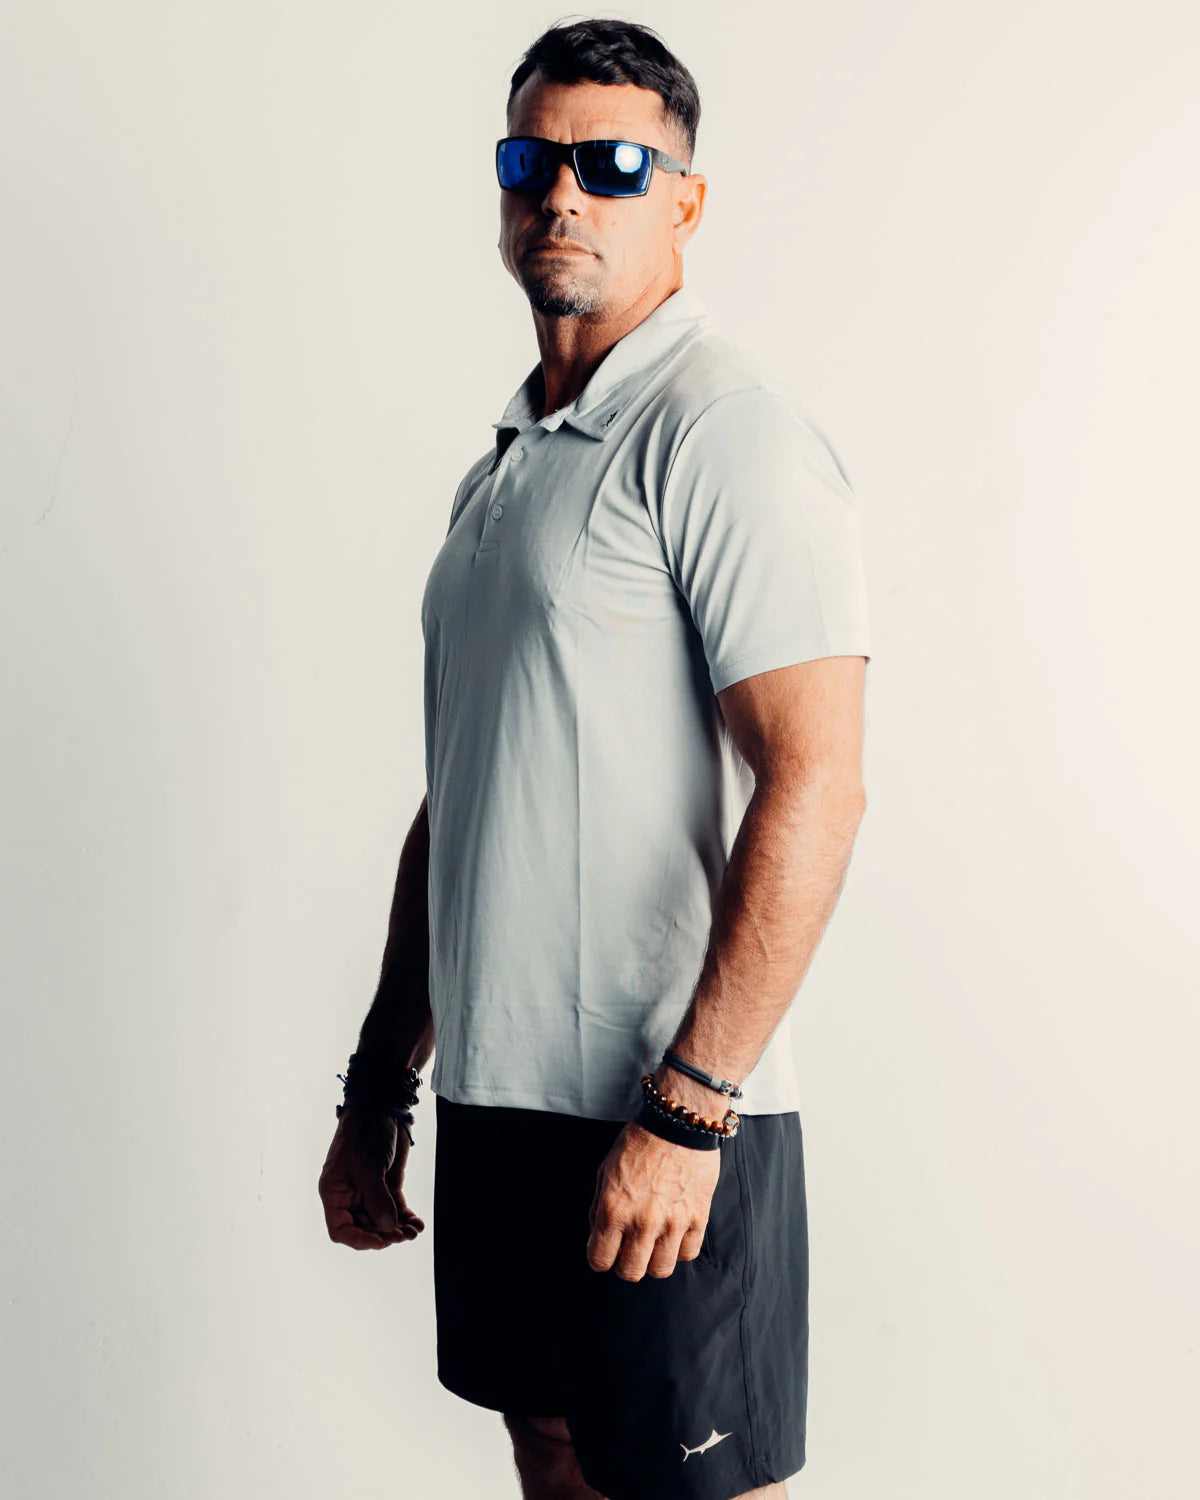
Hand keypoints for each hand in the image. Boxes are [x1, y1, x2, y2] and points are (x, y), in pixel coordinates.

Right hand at [318, 1105, 425, 1249]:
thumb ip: (377, 1198)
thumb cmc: (366, 1132)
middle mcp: (350, 1195)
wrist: (383, 1107)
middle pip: (363, 1228)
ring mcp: (369, 1191)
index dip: (359, 1240)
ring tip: (412, 1232)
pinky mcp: (387, 1185)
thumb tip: (387, 1227)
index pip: (340, 1229)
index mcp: (335, 1192)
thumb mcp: (368, 1166)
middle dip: (383, 1235)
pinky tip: (417, 1225)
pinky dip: (405, 1218)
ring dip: (397, 1229)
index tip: (381, 1241)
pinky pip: (394, 1209)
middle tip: (401, 1235)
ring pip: (381, 1221)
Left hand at [586, 1120, 720, 1280]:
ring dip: (653, 1260)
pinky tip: (673, 1234)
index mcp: (615, 1209)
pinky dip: (678, 1249)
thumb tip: (596, 1238)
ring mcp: (672, 1222)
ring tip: (652, 1243)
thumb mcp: (606, 1171)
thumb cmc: (640, 1142)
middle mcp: (643, 1221)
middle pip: (631, 1272)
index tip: (605, 1251)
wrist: (677, 1122)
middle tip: (628, 1249)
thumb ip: (599, 1208)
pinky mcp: (698, 1218)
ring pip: (660, 1270)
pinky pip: (687, 1254)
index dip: (599, 1258)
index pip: (600, 1260)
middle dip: (624, 1264)